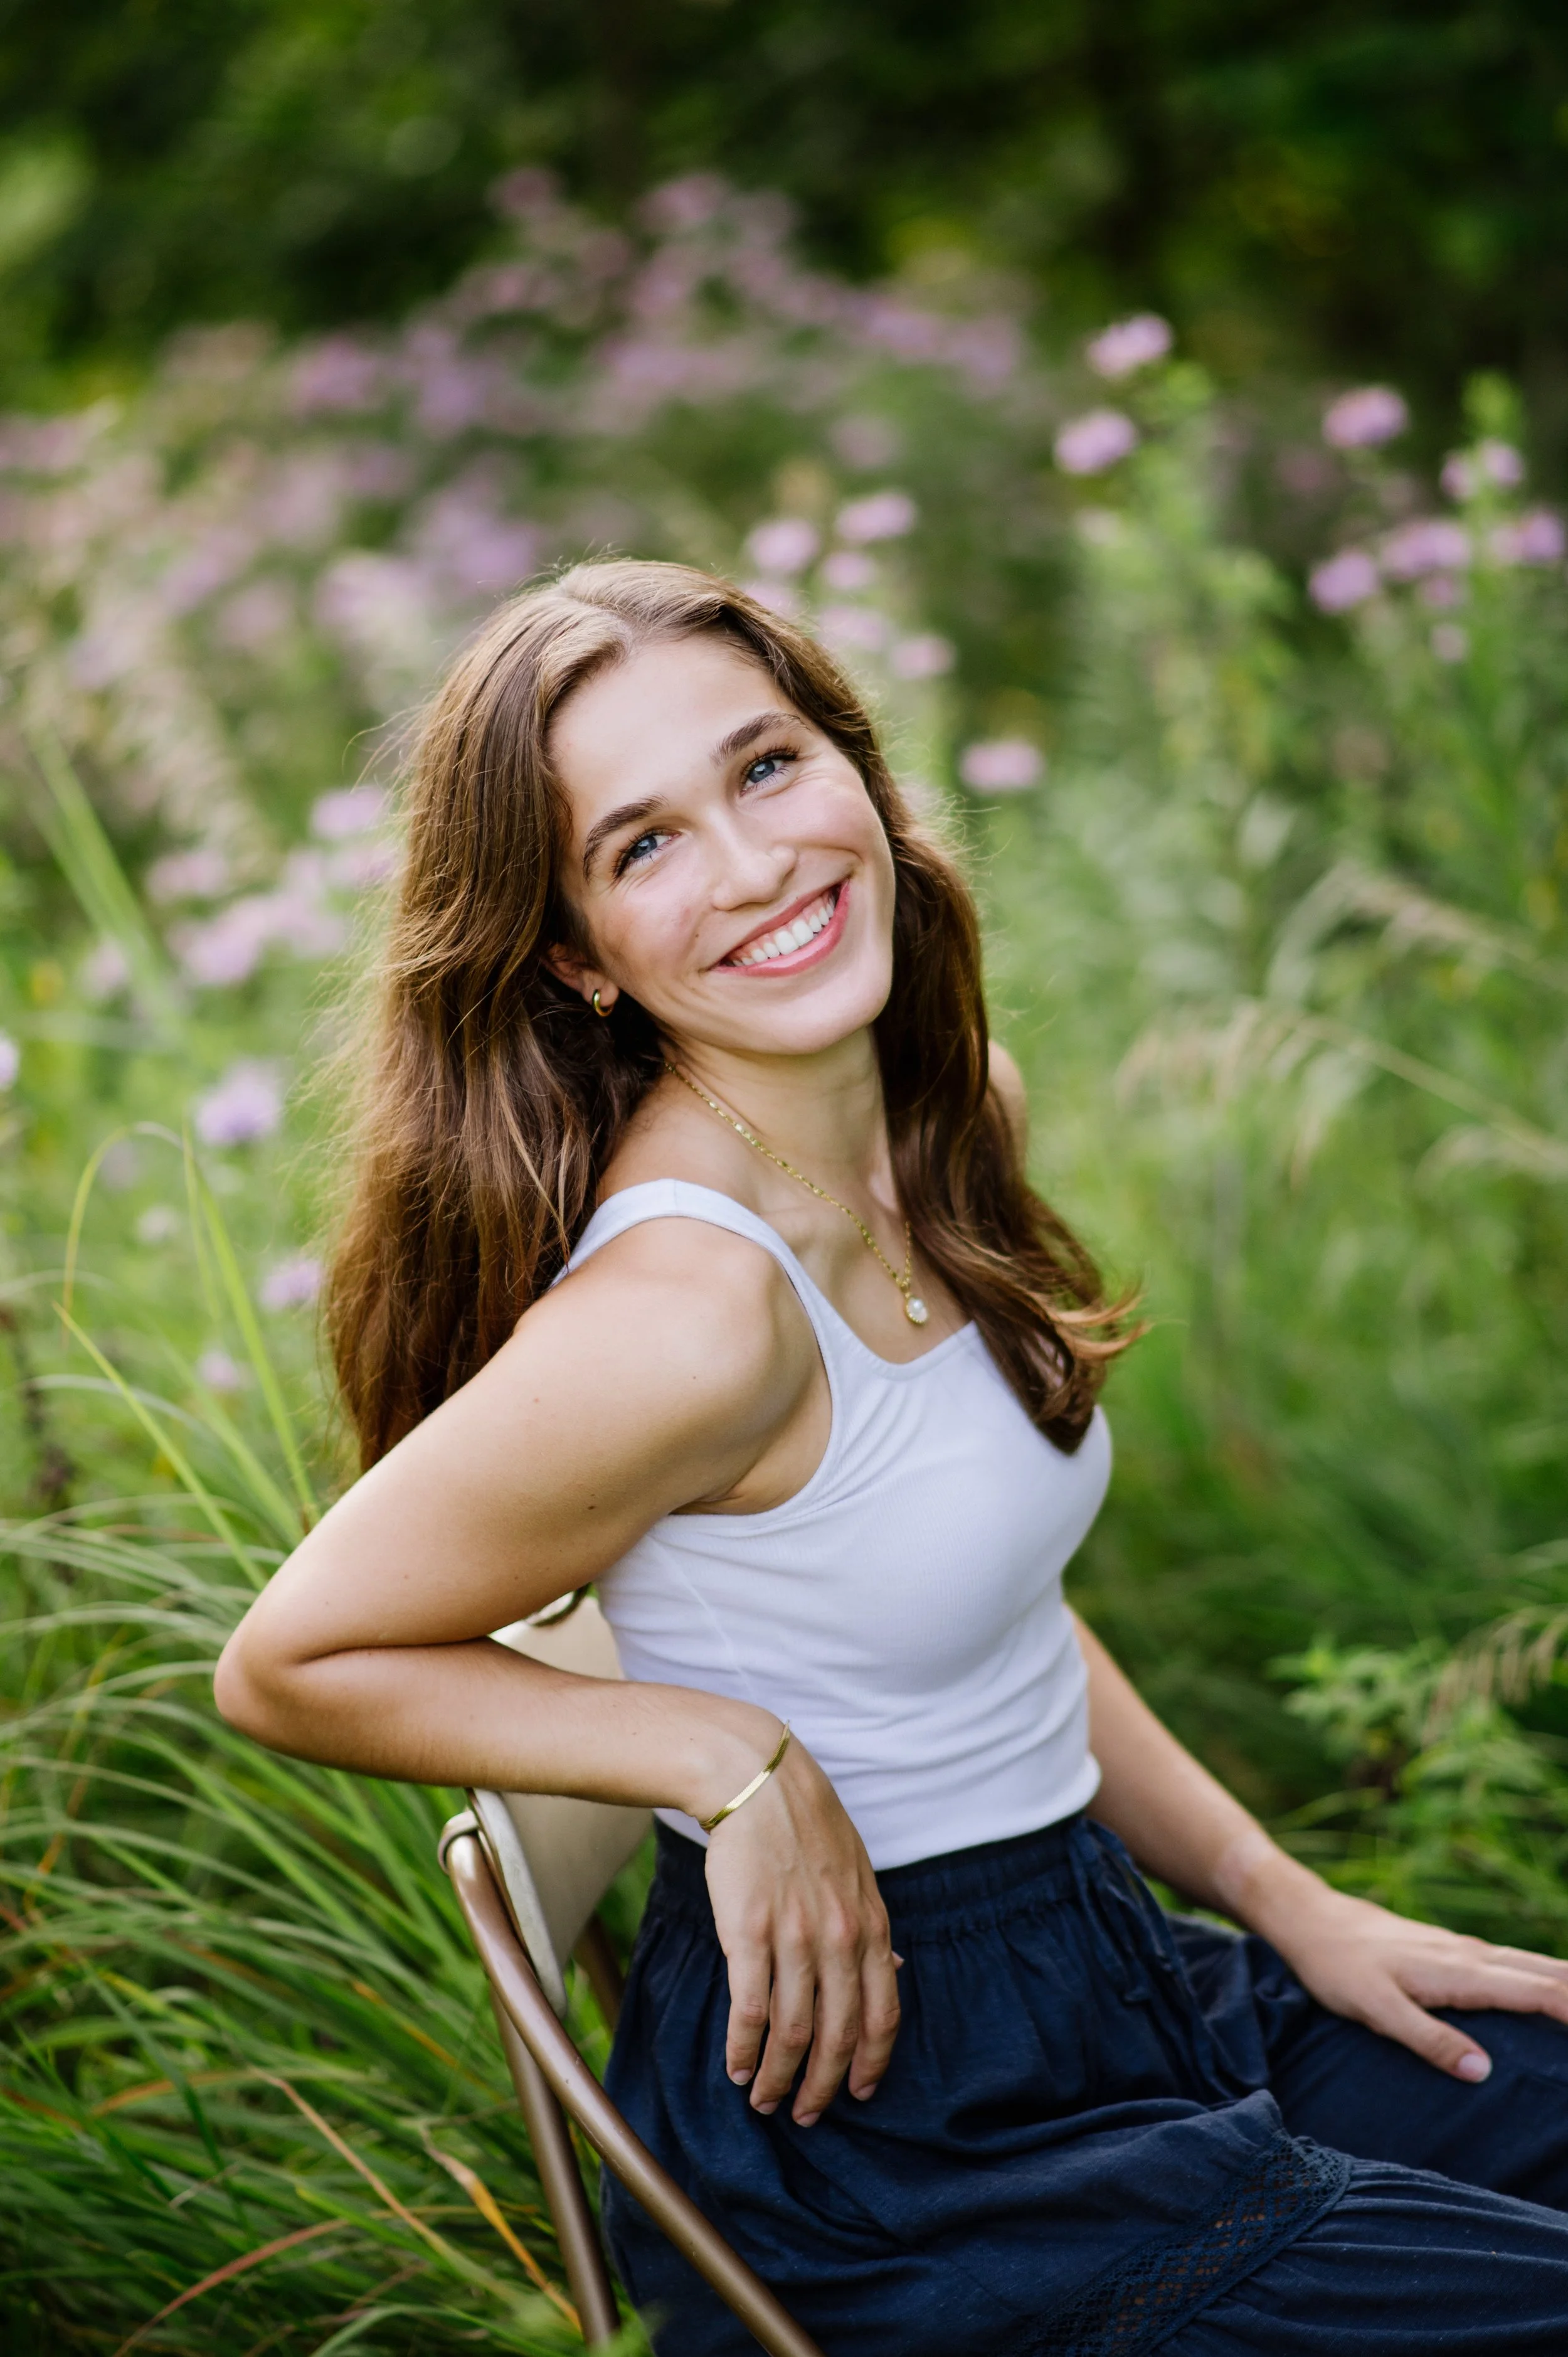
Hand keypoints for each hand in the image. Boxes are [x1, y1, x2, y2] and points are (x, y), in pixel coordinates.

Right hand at [701, 1730, 900, 2127]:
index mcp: (870, 1925)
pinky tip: (736, 2067)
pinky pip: (749, 2010)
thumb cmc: (806, 1827)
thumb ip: (870, 1927)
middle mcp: (839, 1938)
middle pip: (838, 2035)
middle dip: (823, 2086)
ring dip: (778, 2076)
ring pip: (793, 2032)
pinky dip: (743, 2048)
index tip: (860, 2093)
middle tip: (807, 2114)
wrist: (758, 1783)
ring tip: (764, 2099)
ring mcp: (794, 1937)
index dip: (871, 2062)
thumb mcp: (857, 1874)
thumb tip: (893, 1969)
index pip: (882, 2014)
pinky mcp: (748, 1933)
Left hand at [1260, 1876, 1567, 2081]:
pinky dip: (1552, 1979)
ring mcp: (1469, 1953)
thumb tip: (1483, 2073)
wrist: (1310, 1919)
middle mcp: (1475, 1957)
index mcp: (1462, 1971)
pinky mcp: (1459, 1956)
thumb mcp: (1373, 2008)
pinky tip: (1560, 1991)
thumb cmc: (1337, 1967)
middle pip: (1552, 1976)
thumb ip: (1427, 2039)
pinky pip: (1520, 1968)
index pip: (1541, 1994)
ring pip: (1539, 1967)